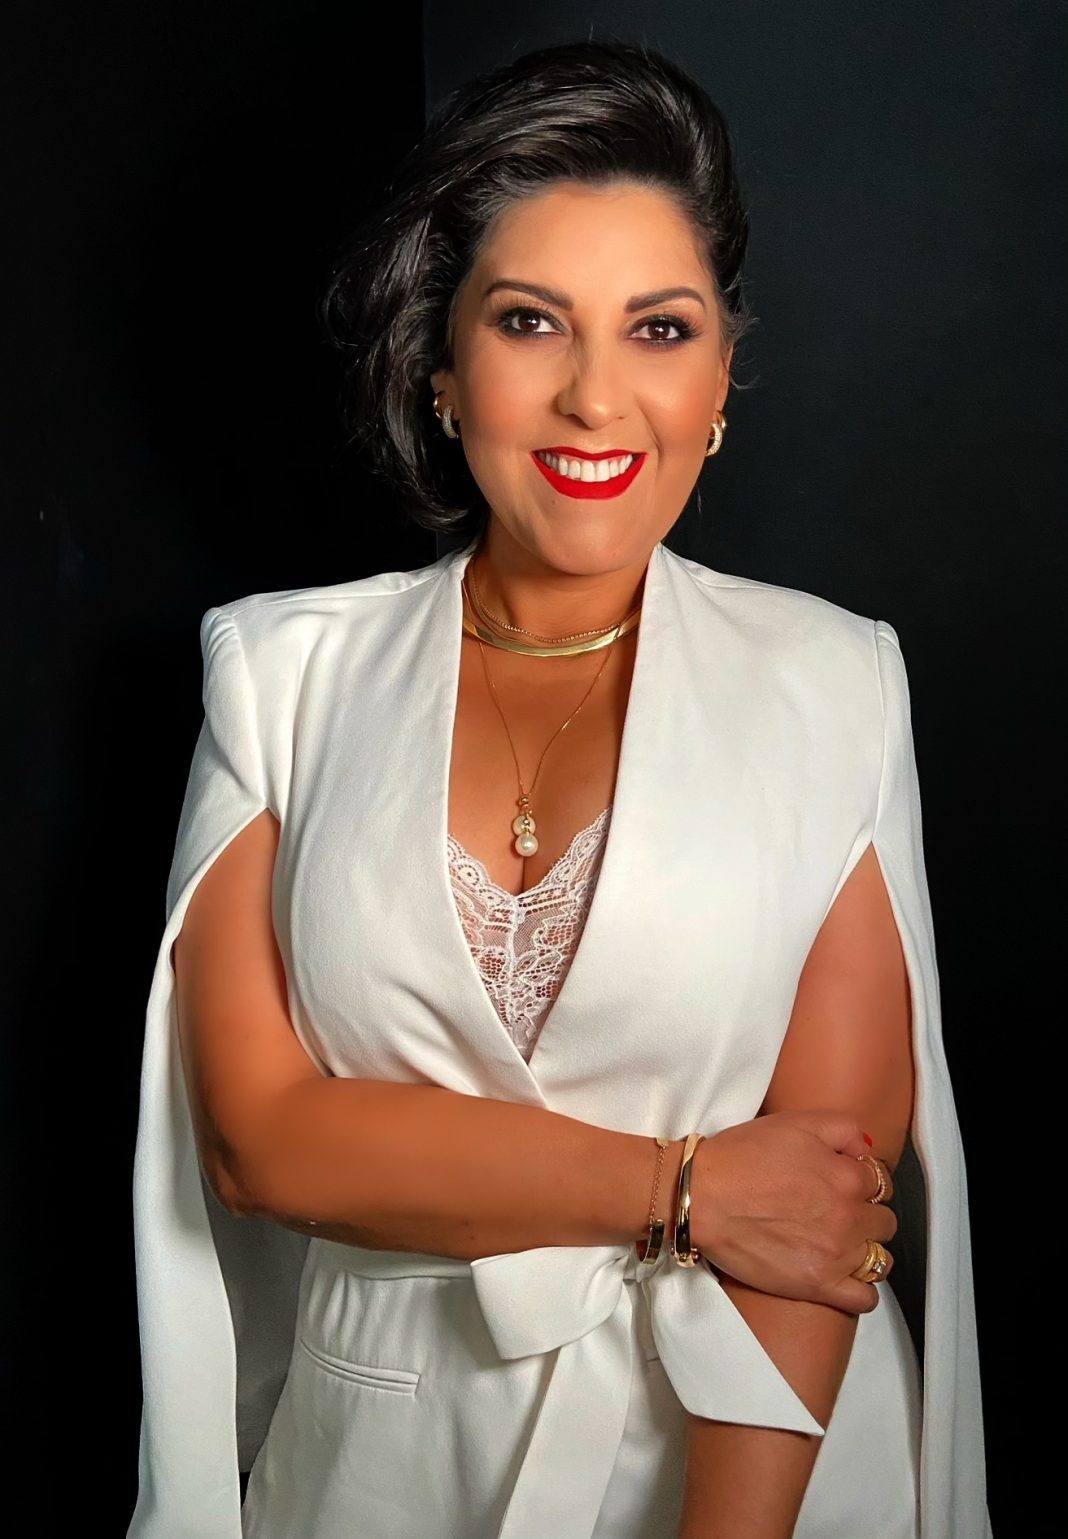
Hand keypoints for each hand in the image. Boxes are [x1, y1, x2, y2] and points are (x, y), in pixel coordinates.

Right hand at [689, 1111, 896, 1313]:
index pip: (879, 1182)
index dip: (860, 1180)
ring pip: (880, 1259)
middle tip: (837, 1212)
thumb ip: (843, 1129)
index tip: (842, 1183)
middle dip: (866, 1214)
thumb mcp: (795, 1122)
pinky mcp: (818, 1286)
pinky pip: (864, 1297)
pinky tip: (845, 1277)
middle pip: (884, 1221)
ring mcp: (836, 1255)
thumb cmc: (742, 1156)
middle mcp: (849, 1217)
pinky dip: (862, 1289)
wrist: (703, 1197)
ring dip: (867, 1250)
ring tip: (841, 1244)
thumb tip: (866, 1149)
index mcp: (847, 1177)